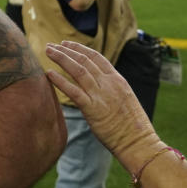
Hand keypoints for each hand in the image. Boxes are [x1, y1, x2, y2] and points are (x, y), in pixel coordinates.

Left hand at [45, 41, 154, 157]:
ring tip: (47, 51)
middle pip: (84, 60)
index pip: (96, 57)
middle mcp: (109, 84)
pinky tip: (49, 73)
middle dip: (66, 50)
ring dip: (61, 58)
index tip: (66, 44)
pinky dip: (60, 80)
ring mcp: (101, 95)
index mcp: (118, 80)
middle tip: (51, 45)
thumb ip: (111, 88)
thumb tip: (98, 82)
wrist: (139, 143)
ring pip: (78, 70)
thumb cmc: (132, 126)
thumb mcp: (125, 98)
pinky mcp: (93, 109)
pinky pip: (73, 91)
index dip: (79, 48)